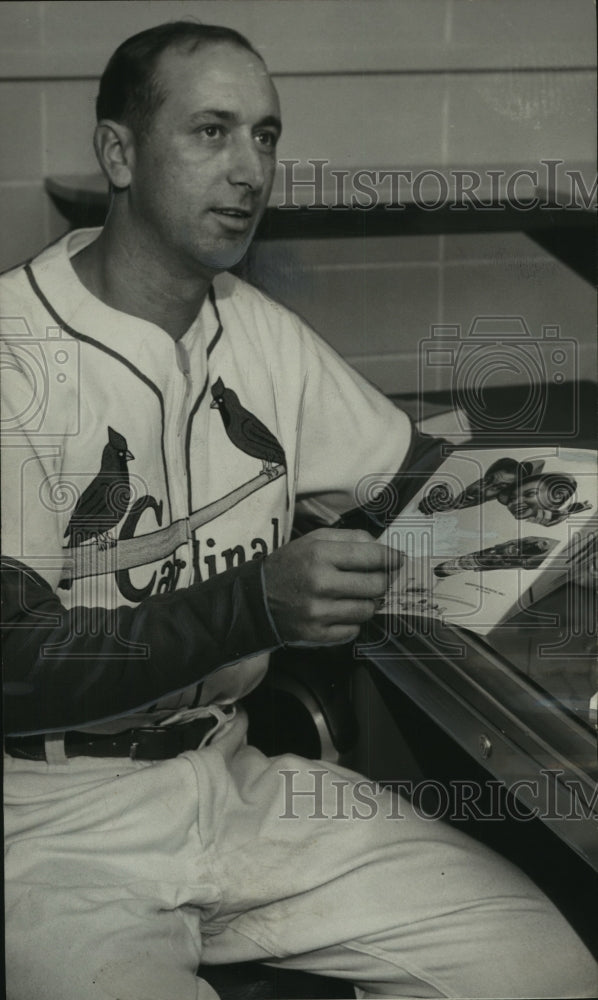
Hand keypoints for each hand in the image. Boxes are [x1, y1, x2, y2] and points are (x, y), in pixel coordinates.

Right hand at [263, 528, 398, 644]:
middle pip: (376, 585)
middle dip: (381, 581)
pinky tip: (338, 612)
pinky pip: (353, 630)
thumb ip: (350, 538)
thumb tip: (384, 548)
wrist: (257, 599)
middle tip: (375, 580)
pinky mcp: (316, 634)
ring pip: (367, 610)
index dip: (391, 558)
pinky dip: (351, 622)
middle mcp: (320, 583)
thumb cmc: (291, 566)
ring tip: (353, 596)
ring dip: (367, 603)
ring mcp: (318, 612)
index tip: (398, 560)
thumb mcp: (314, 541)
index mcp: (320, 554)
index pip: (372, 555)